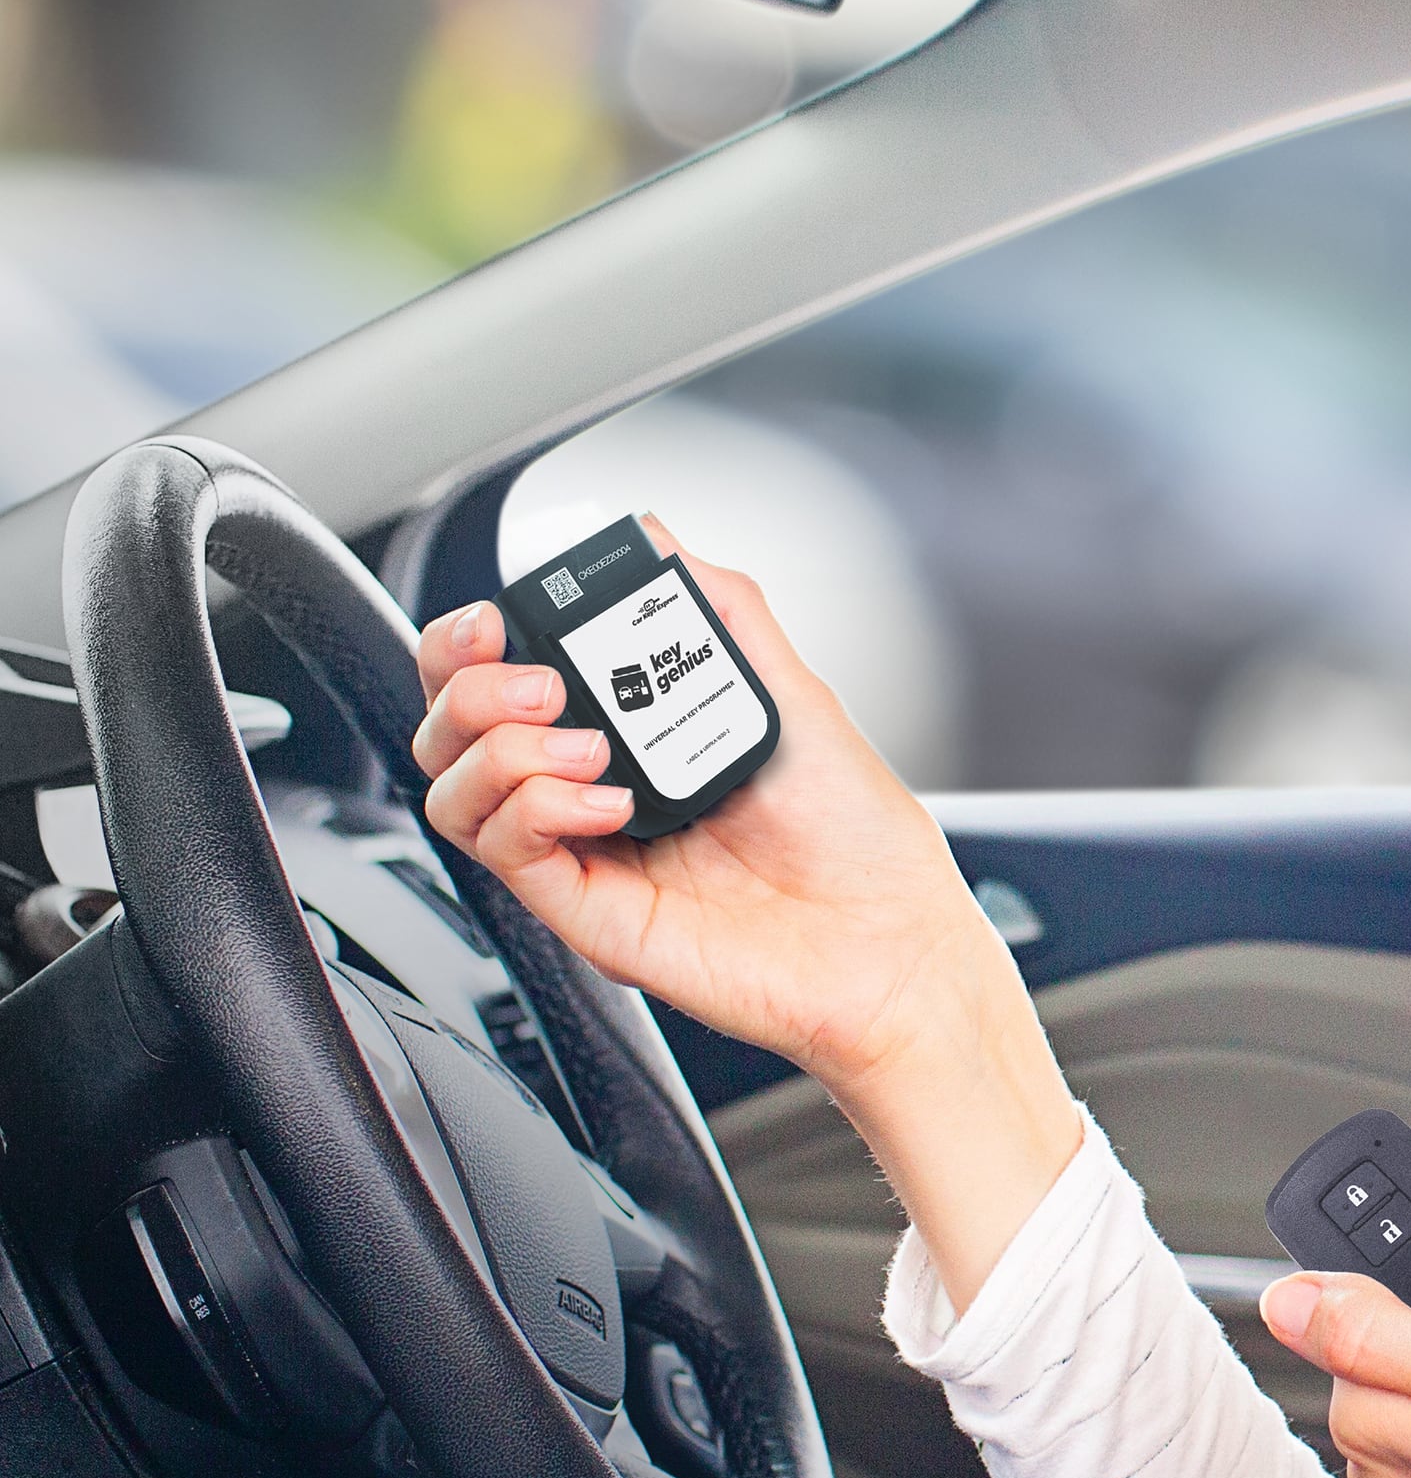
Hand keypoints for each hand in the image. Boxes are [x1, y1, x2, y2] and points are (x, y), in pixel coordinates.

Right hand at [411, 521, 1077, 1301]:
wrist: (890, 942)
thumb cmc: (858, 837)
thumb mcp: (792, 695)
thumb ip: (720, 611)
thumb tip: (656, 536)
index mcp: (629, 734)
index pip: (500, 676)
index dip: (471, 641)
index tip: (499, 619)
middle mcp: (591, 789)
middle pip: (452, 729)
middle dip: (468, 685)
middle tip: (542, 682)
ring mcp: (584, 850)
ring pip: (454, 789)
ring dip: (500, 747)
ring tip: (590, 746)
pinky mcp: (587, 909)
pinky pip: (505, 850)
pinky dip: (535, 807)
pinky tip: (608, 802)